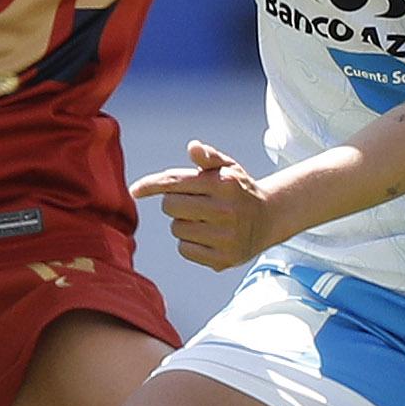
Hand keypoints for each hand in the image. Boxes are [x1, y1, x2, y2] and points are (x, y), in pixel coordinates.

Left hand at [128, 140, 277, 270]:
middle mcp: (226, 211)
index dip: (152, 185)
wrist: (268, 219)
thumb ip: (208, 156)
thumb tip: (193, 147)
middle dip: (175, 202)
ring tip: (204, 219)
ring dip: (183, 223)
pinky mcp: (222, 259)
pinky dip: (189, 243)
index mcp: (224, 184)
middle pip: (170, 206)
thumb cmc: (238, 189)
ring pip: (176, 229)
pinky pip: (185, 249)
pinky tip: (207, 236)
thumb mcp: (228, 167)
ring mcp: (225, 237)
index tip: (136, 190)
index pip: (176, 183)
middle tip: (193, 201)